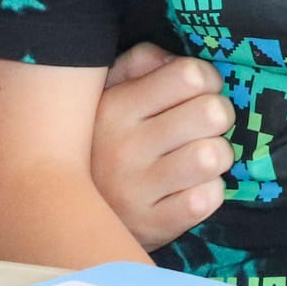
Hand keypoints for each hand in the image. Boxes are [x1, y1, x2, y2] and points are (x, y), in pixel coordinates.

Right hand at [89, 44, 233, 251]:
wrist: (67, 214)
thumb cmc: (103, 140)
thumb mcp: (109, 91)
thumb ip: (140, 63)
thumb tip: (174, 59)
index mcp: (116, 107)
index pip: (190, 75)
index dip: (207, 79)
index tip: (200, 92)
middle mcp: (125, 147)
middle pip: (212, 112)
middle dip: (219, 115)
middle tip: (204, 126)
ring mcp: (137, 191)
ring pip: (213, 156)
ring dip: (217, 154)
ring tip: (199, 156)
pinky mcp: (153, 226)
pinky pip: (207, 199)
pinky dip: (209, 191)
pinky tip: (191, 187)